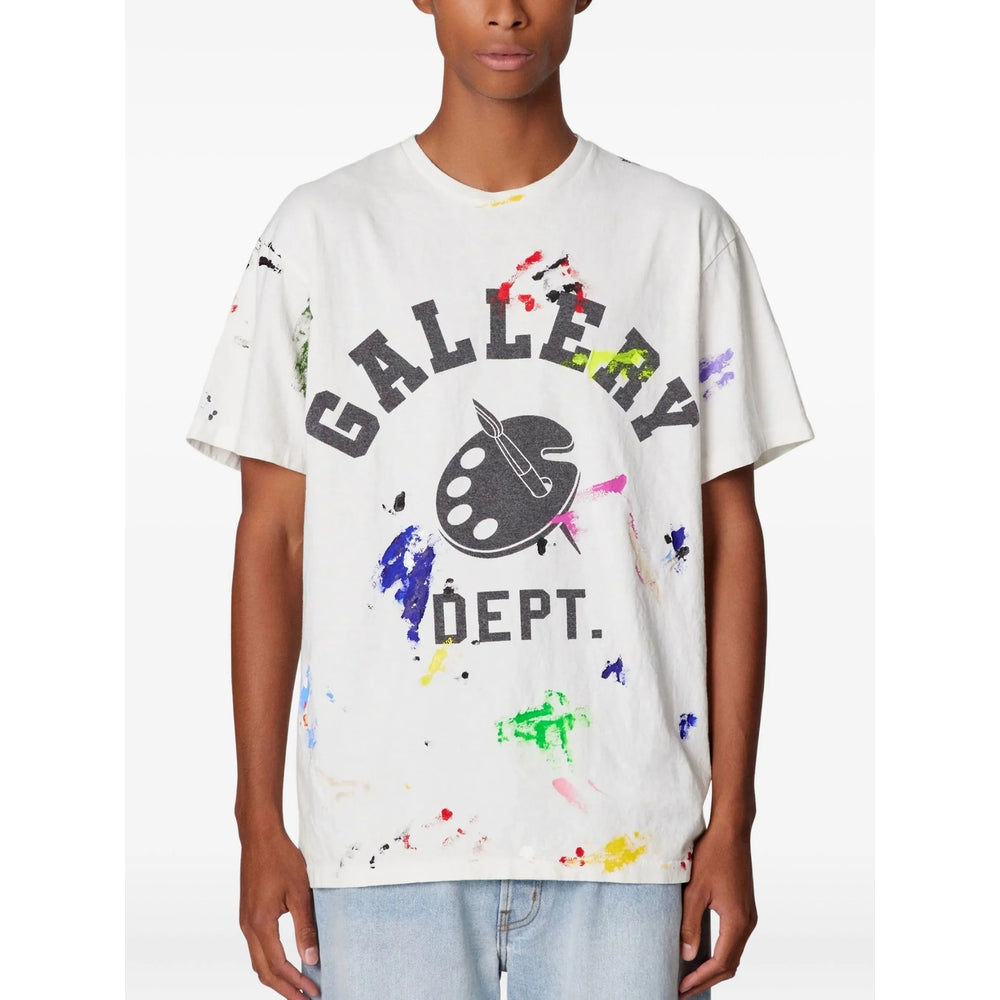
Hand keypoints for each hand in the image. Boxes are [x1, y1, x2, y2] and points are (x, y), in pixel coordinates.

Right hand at [238, 829, 320, 998]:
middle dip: (284, 989)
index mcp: (260, 923)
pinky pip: (257, 947)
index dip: (295, 983)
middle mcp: (248, 927)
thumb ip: (305, 928)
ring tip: (298, 986)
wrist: (259, 836)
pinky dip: (271, 961)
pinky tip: (286, 962)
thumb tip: (311, 959)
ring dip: (277, 977)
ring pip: (258, 961)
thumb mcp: (300, 892)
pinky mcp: (248, 914)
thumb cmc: (281, 858)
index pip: (277, 965)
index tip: (312, 993)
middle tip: (305, 999)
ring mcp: (245, 921)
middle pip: (263, 971)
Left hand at [678, 824, 757, 998]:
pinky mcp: (744, 908)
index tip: (680, 990)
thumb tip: (686, 955)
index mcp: (737, 921)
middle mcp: (747, 922)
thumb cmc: (712, 855)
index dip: (700, 980)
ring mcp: (748, 915)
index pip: (720, 964)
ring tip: (690, 977)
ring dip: (713, 969)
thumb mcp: (695, 890)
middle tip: (683, 990)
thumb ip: (690, 924)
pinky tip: (702, 954)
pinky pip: (733, 940)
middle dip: (706, 980)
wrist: (732, 830)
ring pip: (733, 954)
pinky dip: (719, 953)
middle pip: (729, 965)